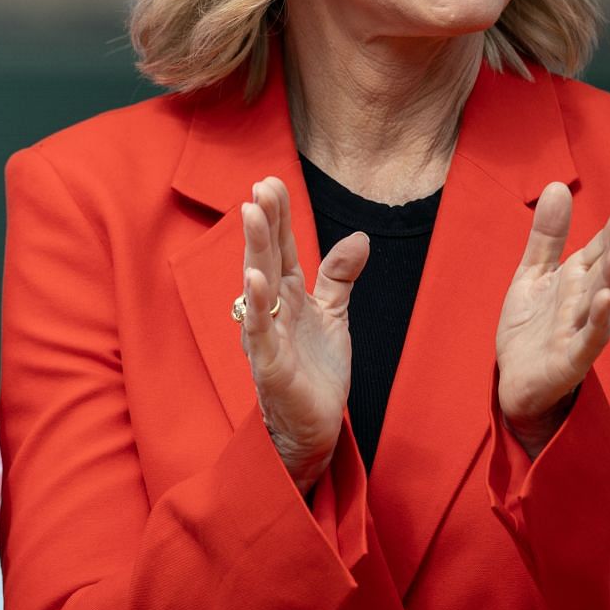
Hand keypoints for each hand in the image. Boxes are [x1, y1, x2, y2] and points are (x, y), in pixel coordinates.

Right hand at [238, 177, 369, 494]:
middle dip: (264, 221)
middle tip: (260, 187)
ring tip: (250, 213)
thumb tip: (359, 237)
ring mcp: (266, 334)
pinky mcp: (269, 363)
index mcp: (287, 295)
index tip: (271, 182)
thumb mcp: (334, 315)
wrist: (313, 427)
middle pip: (267, 257)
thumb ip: (339, 276)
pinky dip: (257, 302)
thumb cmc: (316, 371)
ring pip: (258, 284)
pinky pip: (261, 328)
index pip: (282, 248)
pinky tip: (255, 277)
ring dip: (255, 248)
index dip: (277, 216)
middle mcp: (271, 309)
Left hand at [496, 184, 609, 456]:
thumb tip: (559, 186)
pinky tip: (604, 300)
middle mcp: (584, 302)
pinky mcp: (571, 358)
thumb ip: (547, 235)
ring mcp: (580, 329)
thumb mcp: (534, 273)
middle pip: (605, 270)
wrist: (516, 378)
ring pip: (600, 301)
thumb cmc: (532, 324)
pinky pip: (587, 338)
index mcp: (577, 279)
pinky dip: (597, 320)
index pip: (600, 248)